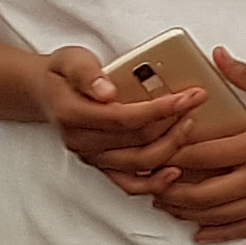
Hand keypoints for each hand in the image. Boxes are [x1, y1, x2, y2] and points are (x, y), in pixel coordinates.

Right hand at [35, 44, 200, 197]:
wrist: (49, 93)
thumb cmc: (64, 74)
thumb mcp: (70, 60)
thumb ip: (86, 73)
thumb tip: (106, 91)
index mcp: (72, 114)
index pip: (123, 117)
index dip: (159, 109)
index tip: (187, 97)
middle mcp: (81, 141)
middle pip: (137, 140)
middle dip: (172, 122)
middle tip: (196, 103)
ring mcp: (92, 157)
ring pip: (139, 163)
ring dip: (171, 147)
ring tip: (190, 125)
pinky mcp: (103, 166)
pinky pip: (129, 184)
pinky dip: (153, 183)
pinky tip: (176, 172)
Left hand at [149, 53, 245, 242]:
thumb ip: (245, 76)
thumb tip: (217, 55)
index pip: (204, 156)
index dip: (172, 156)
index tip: (151, 152)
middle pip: (204, 193)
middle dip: (170, 191)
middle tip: (149, 183)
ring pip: (221, 215)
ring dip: (188, 212)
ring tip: (166, 204)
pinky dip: (220, 233)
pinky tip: (200, 233)